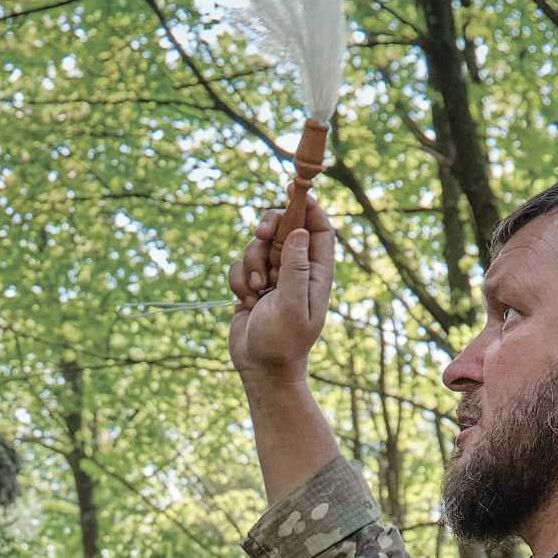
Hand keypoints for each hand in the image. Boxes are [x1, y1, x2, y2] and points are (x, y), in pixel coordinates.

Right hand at [228, 197, 335, 385]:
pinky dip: (238, 279)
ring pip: (257, 247)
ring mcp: (274, 277)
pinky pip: (240, 265)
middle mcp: (297, 271)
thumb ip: (295, 269)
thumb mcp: (292, 306)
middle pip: (284, 230)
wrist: (260, 370)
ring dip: (250, 263)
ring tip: (256, 290)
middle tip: (260, 234)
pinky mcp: (252, 285)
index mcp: (317, 273)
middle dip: (269, 230)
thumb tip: (298, 232)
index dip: (308, 206)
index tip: (292, 188)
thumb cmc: (282, 343)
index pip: (319, 229)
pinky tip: (246, 300)